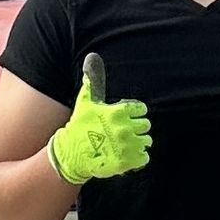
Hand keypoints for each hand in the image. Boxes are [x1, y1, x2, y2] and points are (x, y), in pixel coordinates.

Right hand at [47, 53, 149, 185]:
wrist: (72, 153)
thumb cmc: (80, 125)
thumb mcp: (85, 102)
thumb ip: (93, 82)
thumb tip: (91, 58)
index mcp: (117, 112)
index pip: (141, 109)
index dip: (136, 112)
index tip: (130, 116)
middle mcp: (124, 128)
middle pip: (146, 125)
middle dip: (138, 127)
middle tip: (127, 131)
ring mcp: (127, 146)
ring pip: (147, 141)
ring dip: (139, 142)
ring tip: (128, 143)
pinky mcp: (128, 161)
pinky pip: (145, 157)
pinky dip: (139, 156)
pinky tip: (129, 154)